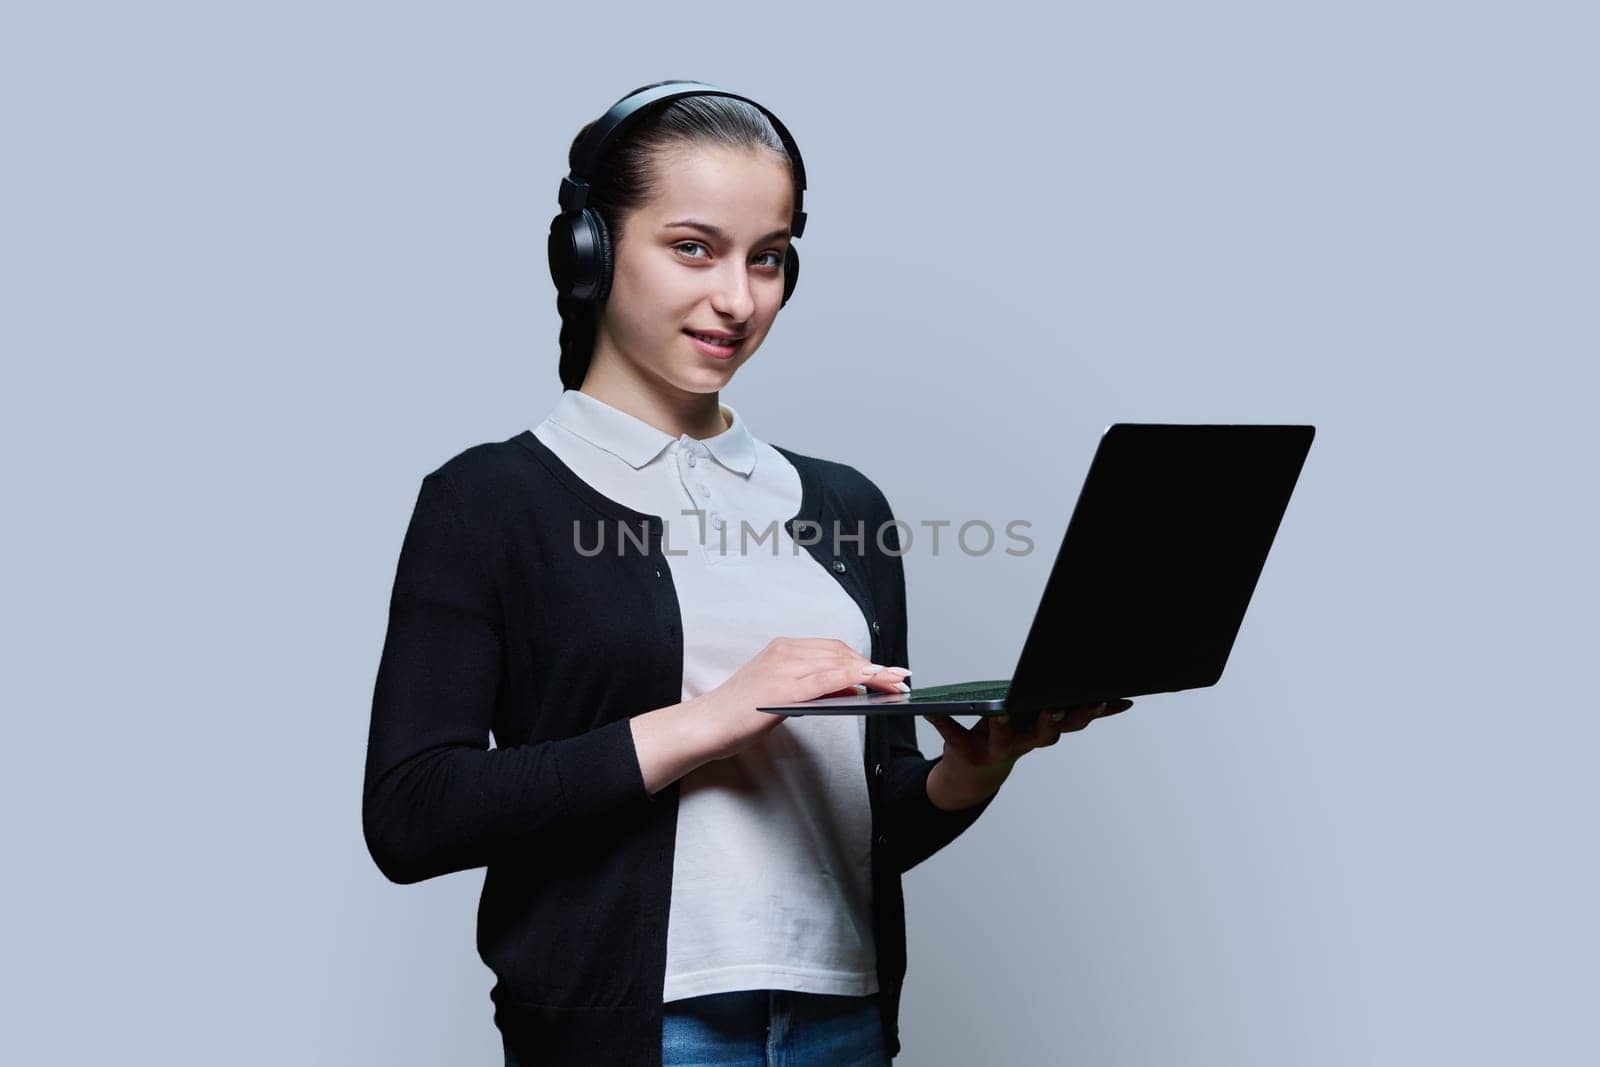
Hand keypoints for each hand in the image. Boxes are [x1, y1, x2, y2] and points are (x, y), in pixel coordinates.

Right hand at [695, 637, 909, 760]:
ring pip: (839, 662)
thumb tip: (851, 689)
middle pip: (841, 654)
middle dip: (875, 667)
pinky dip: (853, 677)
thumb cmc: (740, 714)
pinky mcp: (783, 686)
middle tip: (901, 679)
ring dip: (872, 672)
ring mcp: (784, 666)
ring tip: (894, 684)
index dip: (864, 659)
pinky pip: (826, 677)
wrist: (707, 725)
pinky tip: (871, 682)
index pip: (834, 650)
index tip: (889, 669)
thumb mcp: (781, 693)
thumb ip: (814, 687)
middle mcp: (784, 651)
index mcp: (782, 649)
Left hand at [921, 699, 1133, 806]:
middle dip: (1052, 721)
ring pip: (1006, 740)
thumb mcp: (1043, 719)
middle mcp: (1024, 743)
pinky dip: (942, 722)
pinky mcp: (967, 751)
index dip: (1090, 710)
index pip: (1073, 720)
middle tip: (1056, 706)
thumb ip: (1077, 710)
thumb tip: (1123, 700)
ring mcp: (996, 749)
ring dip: (1004, 727)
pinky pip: (953, 734)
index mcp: (1043, 729)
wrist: (973, 775)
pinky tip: (931, 711)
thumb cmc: (1009, 734)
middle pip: (1045, 735)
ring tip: (1001, 713)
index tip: (1102, 695)